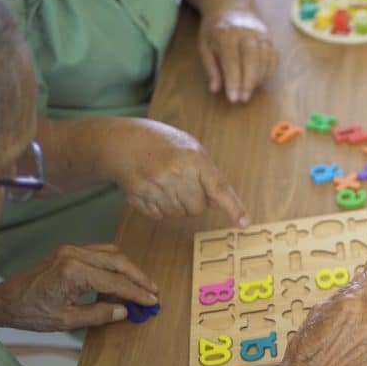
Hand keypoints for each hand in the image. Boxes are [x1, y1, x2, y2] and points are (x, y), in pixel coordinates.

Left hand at [0, 245, 157, 330]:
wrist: (4, 301)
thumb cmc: (33, 313)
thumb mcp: (67, 320)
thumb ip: (99, 314)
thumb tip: (126, 311)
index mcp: (74, 272)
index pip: (115, 281)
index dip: (137, 292)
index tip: (153, 301)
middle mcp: (75, 255)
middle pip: (118, 261)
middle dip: (138, 277)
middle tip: (153, 291)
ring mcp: (71, 250)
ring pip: (110, 253)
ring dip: (128, 268)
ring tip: (140, 284)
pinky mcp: (67, 251)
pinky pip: (99, 252)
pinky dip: (114, 263)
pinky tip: (119, 276)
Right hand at [103, 118, 247, 225]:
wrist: (122, 141)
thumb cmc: (163, 144)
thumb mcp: (191, 149)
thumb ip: (207, 174)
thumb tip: (217, 203)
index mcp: (194, 158)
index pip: (219, 188)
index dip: (234, 208)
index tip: (244, 224)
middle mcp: (176, 173)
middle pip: (198, 209)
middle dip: (194, 201)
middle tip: (182, 182)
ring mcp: (156, 186)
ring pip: (179, 215)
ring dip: (176, 205)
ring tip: (165, 183)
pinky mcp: (139, 196)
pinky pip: (160, 216)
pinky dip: (159, 207)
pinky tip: (153, 189)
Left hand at [198, 9, 277, 102]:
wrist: (231, 6)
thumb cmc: (215, 29)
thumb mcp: (205, 45)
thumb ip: (211, 67)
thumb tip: (215, 89)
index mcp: (226, 34)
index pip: (231, 60)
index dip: (233, 81)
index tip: (233, 98)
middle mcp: (245, 32)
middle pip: (252, 59)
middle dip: (248, 82)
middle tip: (243, 98)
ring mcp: (260, 34)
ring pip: (265, 59)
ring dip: (258, 79)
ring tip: (249, 91)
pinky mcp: (270, 38)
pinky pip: (274, 58)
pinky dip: (269, 71)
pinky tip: (259, 80)